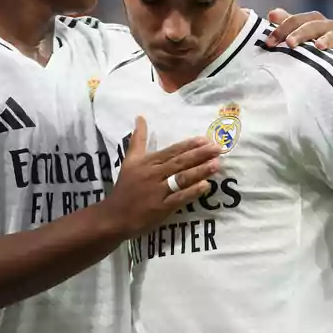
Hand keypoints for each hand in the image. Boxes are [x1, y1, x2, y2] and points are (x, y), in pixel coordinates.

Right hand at [103, 116, 220, 237]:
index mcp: (147, 162)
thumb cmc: (125, 187)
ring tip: (216, 164)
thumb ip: (137, 139)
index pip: (171, 151)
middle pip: (179, 163)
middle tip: (218, 149)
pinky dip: (192, 192)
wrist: (114, 216)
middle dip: (199, 155)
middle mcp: (153, 174)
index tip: (204, 139)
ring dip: (199, 171)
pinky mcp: (161, 208)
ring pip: (181, 178)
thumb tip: (140, 117)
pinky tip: (205, 186)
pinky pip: (179, 198)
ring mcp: (158, 192)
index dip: (188, 145)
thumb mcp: (129, 160)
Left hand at [264, 8, 332, 55]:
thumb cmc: (307, 47)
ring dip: (327, 39)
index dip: (282, 29)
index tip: (269, 43)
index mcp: (312, 21)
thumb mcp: (295, 35)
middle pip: (314, 25)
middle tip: (290, 44)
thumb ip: (285, 24)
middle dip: (301, 33)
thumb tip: (272, 13)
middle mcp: (327, 27)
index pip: (297, 20)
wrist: (329, 63)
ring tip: (318, 46)